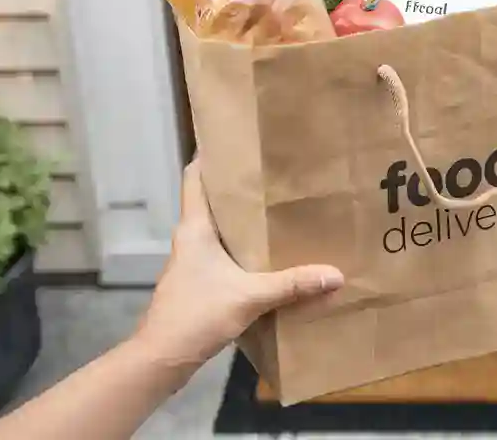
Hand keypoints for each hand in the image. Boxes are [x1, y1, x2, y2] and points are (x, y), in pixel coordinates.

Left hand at [134, 160, 343, 366]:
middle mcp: (190, 239)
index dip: (211, 155)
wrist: (161, 358)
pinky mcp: (198, 284)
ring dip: (243, 222)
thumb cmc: (195, 315)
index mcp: (195, 228)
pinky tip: (268, 258)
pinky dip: (243, 251)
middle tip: (274, 174)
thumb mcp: (249, 297)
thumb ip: (291, 284)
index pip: (195, 177)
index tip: (237, 139)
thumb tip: (335, 273)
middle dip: (239, 189)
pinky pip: (223, 256)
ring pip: (219, 231)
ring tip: (279, 212)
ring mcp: (192, 263)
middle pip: (212, 202)